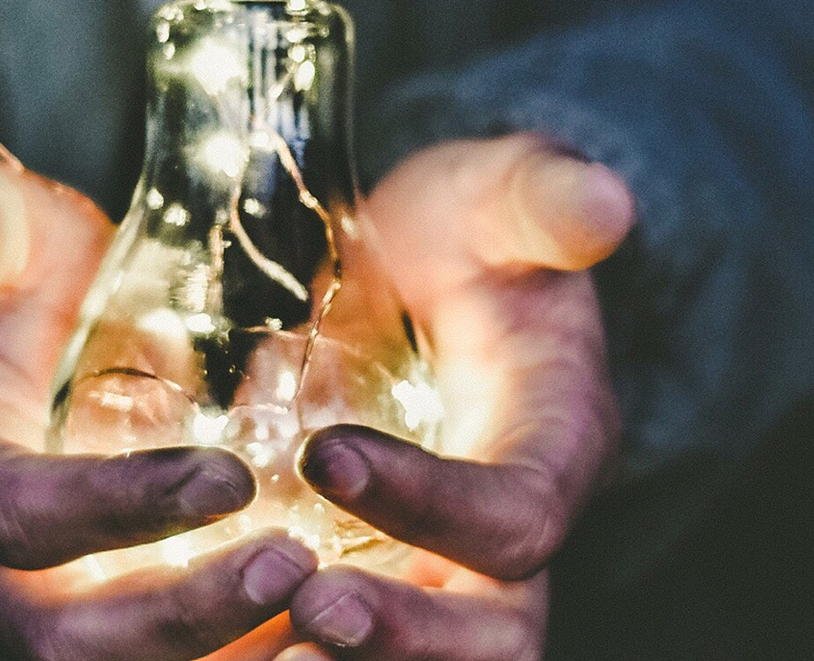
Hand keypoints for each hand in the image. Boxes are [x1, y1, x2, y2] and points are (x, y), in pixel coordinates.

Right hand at [0, 159, 319, 660]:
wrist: (18, 353)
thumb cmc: (12, 287)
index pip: (20, 514)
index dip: (119, 507)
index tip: (231, 478)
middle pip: (75, 642)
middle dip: (185, 619)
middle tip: (295, 567)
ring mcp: (63, 610)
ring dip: (234, 654)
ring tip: (338, 610)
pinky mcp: (127, 625)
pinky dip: (262, 654)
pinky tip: (348, 632)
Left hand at [280, 134, 635, 659]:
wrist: (428, 278)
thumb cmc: (470, 237)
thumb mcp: (500, 199)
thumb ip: (540, 200)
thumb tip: (601, 198)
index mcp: (555, 450)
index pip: (517, 516)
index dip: (431, 502)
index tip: (321, 453)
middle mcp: (509, 537)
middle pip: (495, 640)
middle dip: (407, 641)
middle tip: (307, 609)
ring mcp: (444, 574)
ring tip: (260, 655)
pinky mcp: (381, 583)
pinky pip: (356, 651)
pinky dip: (285, 655)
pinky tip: (213, 650)